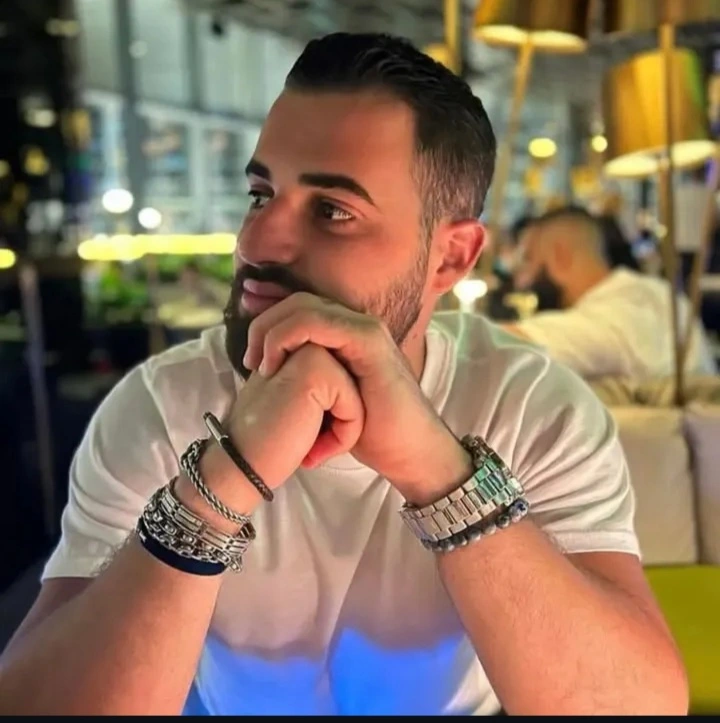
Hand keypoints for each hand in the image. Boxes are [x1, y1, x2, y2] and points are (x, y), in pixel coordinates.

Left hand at [243, 293, 471, 502]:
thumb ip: (307, 379)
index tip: (249, 360)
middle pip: (296, 301)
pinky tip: (275, 365)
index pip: (298, 308)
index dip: (266, 324)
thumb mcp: (328, 401)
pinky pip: (316, 322)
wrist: (408, 451)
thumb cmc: (371, 431)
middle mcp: (355, 323)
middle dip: (263, 325)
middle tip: (249, 362)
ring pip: (302, 306)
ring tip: (260, 366)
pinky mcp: (368, 340)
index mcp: (345, 333)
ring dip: (270, 331)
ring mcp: (363, 328)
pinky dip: (287, 336)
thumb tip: (270, 374)